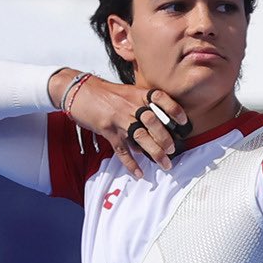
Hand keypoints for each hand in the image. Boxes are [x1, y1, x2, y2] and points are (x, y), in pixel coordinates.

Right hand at [52, 70, 188, 177]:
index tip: (184, 122)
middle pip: (153, 122)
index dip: (174, 110)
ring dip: (155, 152)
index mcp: (138, 94)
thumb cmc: (105, 93)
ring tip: (165, 164)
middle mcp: (130, 105)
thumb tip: (154, 132)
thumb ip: (142, 108)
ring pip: (140, 137)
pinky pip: (121, 150)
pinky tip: (139, 173)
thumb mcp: (127, 93)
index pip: (161, 98)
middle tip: (173, 150)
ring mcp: (118, 118)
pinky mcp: (107, 130)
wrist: (77, 90)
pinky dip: (131, 163)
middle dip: (165, 138)